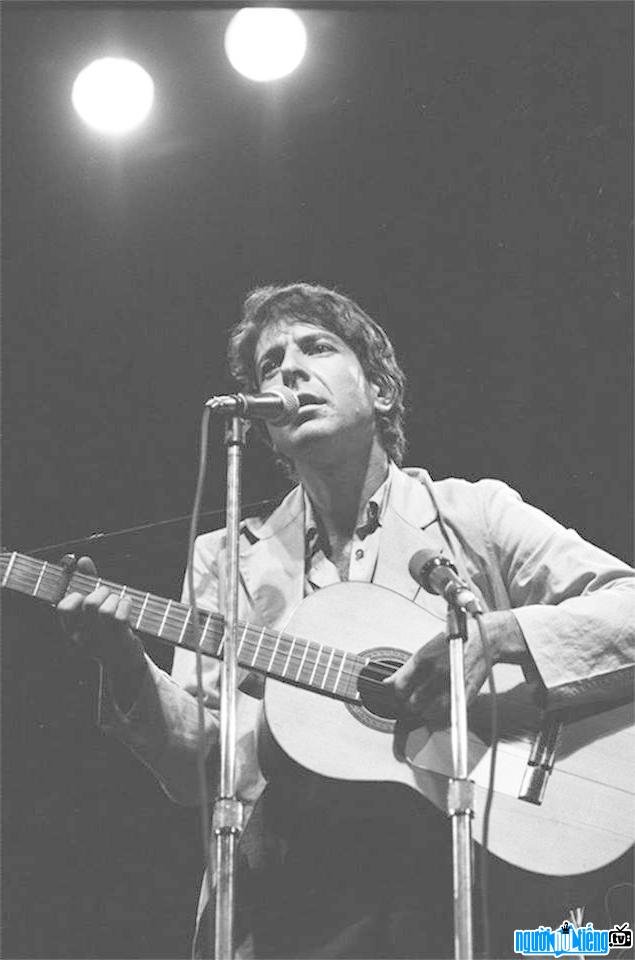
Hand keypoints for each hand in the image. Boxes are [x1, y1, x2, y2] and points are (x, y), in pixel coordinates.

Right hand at [57, 556, 146, 709]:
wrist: (124, 662)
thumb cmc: (108, 630)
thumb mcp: (94, 608)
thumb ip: (87, 582)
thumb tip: (82, 560)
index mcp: (71, 630)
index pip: (63, 607)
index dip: (74, 592)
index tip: (84, 588)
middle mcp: (83, 638)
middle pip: (88, 604)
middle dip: (102, 591)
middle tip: (107, 594)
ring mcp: (101, 641)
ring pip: (105, 610)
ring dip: (115, 599)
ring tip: (118, 601)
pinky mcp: (119, 642)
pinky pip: (120, 617)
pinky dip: (126, 604)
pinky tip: (128, 604)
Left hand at [386, 621, 492, 728]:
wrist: (485, 639)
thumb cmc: (454, 642)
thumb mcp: (427, 649)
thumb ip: (408, 668)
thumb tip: (389, 683)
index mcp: (423, 659)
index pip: (400, 686)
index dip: (399, 693)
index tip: (400, 693)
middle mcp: (436, 673)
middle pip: (412, 702)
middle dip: (410, 704)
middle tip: (413, 701)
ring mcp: (451, 685)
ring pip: (428, 712)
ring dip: (425, 712)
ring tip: (426, 705)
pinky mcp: (465, 695)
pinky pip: (447, 716)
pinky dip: (440, 718)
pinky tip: (439, 710)